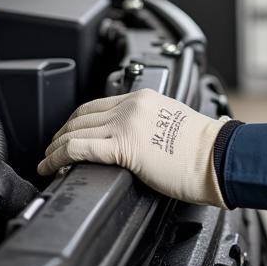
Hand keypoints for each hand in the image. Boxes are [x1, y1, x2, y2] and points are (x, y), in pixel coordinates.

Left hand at [39, 88, 227, 206]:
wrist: (219, 158)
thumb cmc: (206, 149)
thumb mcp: (173, 123)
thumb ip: (149, 126)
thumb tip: (136, 143)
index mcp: (143, 98)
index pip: (98, 105)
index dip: (77, 121)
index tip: (69, 133)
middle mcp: (131, 107)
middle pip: (81, 116)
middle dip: (61, 134)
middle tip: (52, 149)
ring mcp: (126, 125)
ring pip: (75, 131)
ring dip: (55, 148)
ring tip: (47, 162)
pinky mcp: (123, 147)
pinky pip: (78, 149)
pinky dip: (58, 157)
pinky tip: (51, 167)